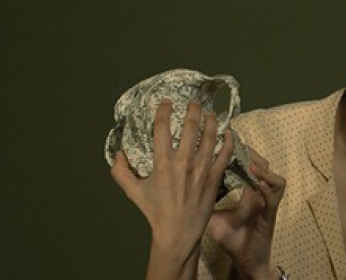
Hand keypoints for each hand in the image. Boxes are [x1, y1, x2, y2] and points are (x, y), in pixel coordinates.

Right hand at [111, 100, 234, 278]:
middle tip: (194, 102)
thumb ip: (121, 172)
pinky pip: (225, 154)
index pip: (162, 128)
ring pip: (210, 137)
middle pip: (190, 127)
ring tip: (211, 112)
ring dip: (212, 121)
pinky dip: (228, 141)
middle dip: (193, 110)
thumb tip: (117, 154)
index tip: (166, 102)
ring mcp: (201, 169)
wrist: (178, 232)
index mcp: (162, 163)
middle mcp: (183, 162)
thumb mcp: (134, 192)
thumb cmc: (155, 212)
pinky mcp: (214, 177)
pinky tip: (229, 132)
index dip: (164, 111)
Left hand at [207, 148, 285, 279]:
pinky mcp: (271, 214)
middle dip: (252, 154)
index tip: (227, 141)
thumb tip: (182, 188)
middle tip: (238, 146)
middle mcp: (260, 194)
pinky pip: (275, 196)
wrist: (245, 259)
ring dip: (262, 169)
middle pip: (262, 165)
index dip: (240, 153)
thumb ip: (204, 200)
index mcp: (248, 191)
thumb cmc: (231, 238)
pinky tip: (257, 182)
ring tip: (250, 163)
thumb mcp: (214, 215)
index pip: (248, 165)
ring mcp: (267, 203)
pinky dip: (268, 187)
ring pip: (273, 176)